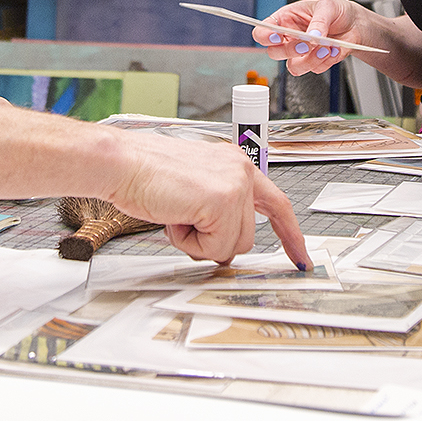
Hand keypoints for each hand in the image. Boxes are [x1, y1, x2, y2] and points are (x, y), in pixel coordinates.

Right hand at [105, 130, 310, 268]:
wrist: (122, 164)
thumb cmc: (145, 175)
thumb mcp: (193, 189)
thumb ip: (217, 210)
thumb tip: (225, 244)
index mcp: (235, 164)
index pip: (276, 203)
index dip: (290, 234)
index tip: (299, 256)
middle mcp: (241, 170)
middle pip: (247, 237)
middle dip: (213, 242)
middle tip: (183, 222)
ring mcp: (235, 185)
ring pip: (233, 246)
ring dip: (199, 243)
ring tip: (177, 215)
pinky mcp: (223, 201)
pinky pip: (216, 248)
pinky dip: (190, 244)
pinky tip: (175, 218)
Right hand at [255, 0, 363, 75]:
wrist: (356, 24)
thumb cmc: (337, 11)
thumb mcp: (328, 7)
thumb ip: (319, 21)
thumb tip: (313, 35)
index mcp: (285, 19)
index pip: (263, 31)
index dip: (265, 36)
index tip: (277, 36)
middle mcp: (290, 38)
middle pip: (274, 53)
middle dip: (290, 50)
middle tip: (307, 44)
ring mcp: (301, 53)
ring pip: (293, 67)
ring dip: (310, 60)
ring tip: (326, 48)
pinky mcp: (314, 62)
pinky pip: (314, 69)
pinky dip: (326, 61)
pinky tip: (334, 49)